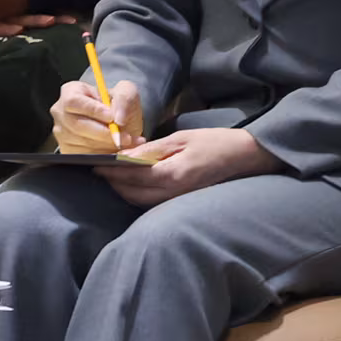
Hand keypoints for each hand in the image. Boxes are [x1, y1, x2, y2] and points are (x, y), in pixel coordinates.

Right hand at [52, 77, 144, 152]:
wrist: (120, 125)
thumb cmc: (118, 106)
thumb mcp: (126, 92)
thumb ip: (124, 99)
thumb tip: (118, 118)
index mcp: (71, 91)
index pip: (74, 101)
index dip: (93, 110)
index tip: (112, 118)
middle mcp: (61, 112)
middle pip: (76, 125)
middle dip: (103, 133)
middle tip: (124, 136)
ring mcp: (61, 133)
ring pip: (81, 142)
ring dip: (107, 145)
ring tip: (126, 142)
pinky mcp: (67, 150)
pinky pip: (83, 156)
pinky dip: (103, 154)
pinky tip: (116, 149)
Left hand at [106, 125, 271, 205]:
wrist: (245, 157)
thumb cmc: (215, 142)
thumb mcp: (181, 139)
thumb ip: (152, 150)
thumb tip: (125, 155)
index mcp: (173, 174)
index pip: (132, 176)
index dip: (111, 172)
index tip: (95, 164)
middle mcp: (174, 192)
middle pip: (133, 194)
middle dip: (114, 183)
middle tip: (100, 170)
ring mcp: (179, 200)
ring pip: (141, 201)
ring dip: (124, 190)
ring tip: (112, 176)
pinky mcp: (182, 200)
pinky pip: (153, 201)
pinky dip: (139, 194)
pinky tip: (133, 183)